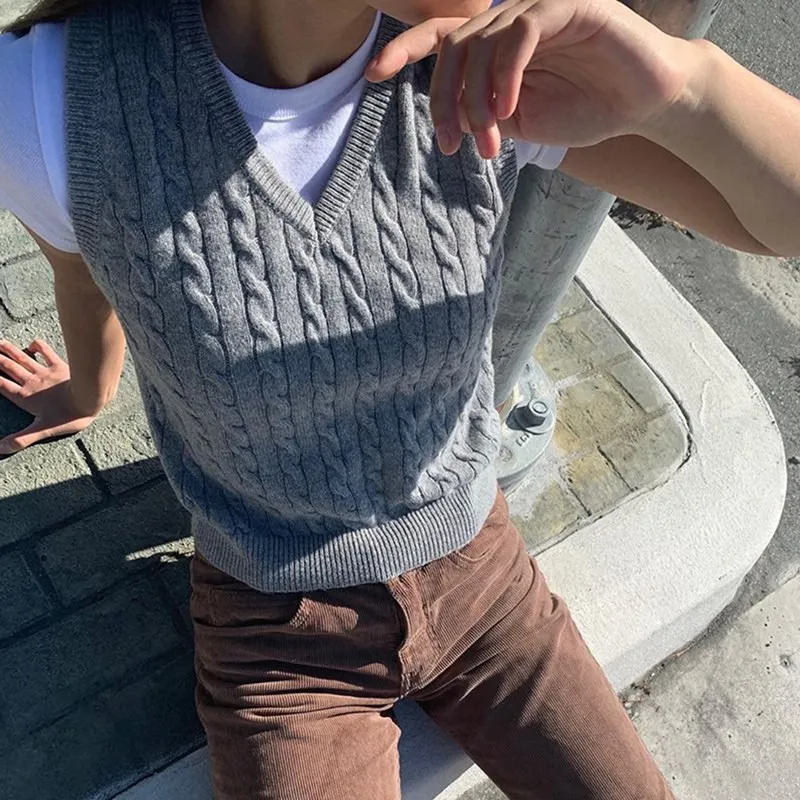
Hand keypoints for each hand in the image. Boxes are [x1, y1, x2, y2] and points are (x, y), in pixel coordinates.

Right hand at [0, 339, 97, 454]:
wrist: (90, 398)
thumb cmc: (68, 416)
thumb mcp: (42, 430)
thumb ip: (21, 439)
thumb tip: (0, 449)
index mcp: (25, 397)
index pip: (0, 386)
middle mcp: (31, 382)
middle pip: (8, 368)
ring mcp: (45, 372)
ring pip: (22, 358)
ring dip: (8, 350)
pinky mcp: (59, 365)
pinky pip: (45, 352)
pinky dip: (37, 346)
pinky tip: (32, 345)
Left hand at [366, 0, 690, 157]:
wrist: (646, 104)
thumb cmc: (587, 110)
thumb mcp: (525, 122)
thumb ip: (488, 115)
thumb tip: (456, 120)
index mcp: (499, 46)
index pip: (443, 38)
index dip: (405, 50)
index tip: (371, 75)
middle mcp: (512, 21)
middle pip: (455, 47)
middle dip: (445, 101)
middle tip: (451, 144)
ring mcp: (539, 9)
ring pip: (483, 43)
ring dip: (477, 99)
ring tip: (488, 139)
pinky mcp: (569, 6)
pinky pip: (520, 33)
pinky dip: (505, 74)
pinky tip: (507, 109)